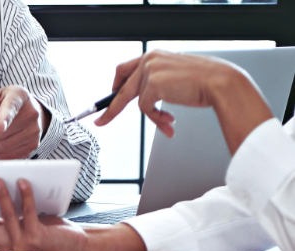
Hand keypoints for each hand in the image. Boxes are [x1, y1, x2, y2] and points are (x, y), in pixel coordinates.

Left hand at [0, 85, 49, 159]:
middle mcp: (31, 113)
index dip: (4, 119)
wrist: (26, 109)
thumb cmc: (4, 102)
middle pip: (0, 133)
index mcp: (18, 96)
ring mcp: (34, 131)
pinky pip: (8, 157)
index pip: (10, 109)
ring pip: (3, 147)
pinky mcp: (33, 145)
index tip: (0, 126)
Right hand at [0, 178, 146, 250]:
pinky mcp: (37, 237)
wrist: (75, 247)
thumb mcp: (20, 222)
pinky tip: (23, 182)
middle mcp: (6, 243)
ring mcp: (21, 242)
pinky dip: (25, 197)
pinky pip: (28, 214)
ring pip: (4, 217)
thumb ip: (5, 213)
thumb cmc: (48, 230)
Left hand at [95, 50, 272, 153]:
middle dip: (111, 108)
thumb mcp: (175, 77)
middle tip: (100, 121)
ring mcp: (150, 70)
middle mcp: (149, 59)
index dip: (115, 87)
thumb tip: (143, 98)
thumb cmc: (204, 83)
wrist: (221, 83)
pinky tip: (171, 120)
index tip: (106, 101)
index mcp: (154, 55)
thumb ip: (157, 82)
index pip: (125, 71)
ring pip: (137, 102)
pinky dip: (157, 118)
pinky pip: (146, 109)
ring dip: (153, 117)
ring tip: (168, 123)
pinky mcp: (153, 84)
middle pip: (121, 86)